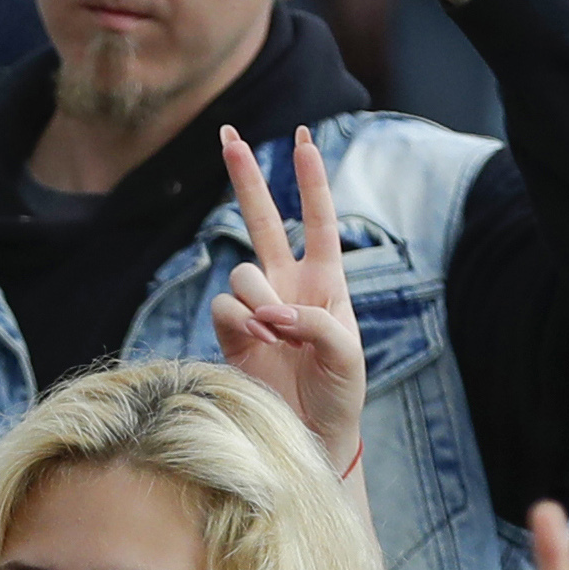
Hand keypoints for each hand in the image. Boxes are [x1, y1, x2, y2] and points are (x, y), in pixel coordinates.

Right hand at [212, 124, 365, 477]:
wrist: (313, 435)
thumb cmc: (341, 394)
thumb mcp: (346, 355)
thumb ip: (314, 323)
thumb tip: (270, 311)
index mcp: (326, 282)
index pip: (318, 220)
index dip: (311, 180)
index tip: (303, 138)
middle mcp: (288, 286)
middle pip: (263, 219)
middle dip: (245, 177)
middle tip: (228, 133)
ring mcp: (257, 308)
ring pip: (240, 272)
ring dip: (257, 299)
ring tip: (276, 333)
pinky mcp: (231, 333)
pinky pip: (222, 306)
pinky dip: (238, 320)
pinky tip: (258, 340)